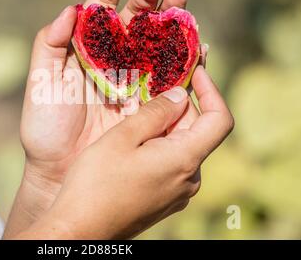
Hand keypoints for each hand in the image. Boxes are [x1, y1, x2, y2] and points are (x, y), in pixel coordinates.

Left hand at [9, 0, 205, 234]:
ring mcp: (133, 80)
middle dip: (150, 0)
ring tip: (183, 5)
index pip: (101, 9)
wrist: (59, 170)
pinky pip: (171, 79)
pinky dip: (185, 62)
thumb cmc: (45, 127)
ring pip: (157, 45)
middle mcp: (112, 60)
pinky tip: (197, 45)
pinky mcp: (148, 104)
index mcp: (85, 50)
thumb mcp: (40, 82)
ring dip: (173, 24)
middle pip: (136, 22)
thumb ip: (50, 43)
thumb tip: (72, 8)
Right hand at [13, 66, 233, 238]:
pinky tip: (133, 141)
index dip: (211, 90)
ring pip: (182, 146)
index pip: (220, 119)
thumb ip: (155, 113)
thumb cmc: (95, 183)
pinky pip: (171, 163)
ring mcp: (177, 193)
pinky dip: (159, 144)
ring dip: (166, 125)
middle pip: (197, 131)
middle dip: (179, 105)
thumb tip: (181, 95)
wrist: (79, 230)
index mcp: (184, 161)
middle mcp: (188, 180)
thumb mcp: (122, 137)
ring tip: (137, 112)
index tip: (195, 71)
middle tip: (152, 86)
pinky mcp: (164, 199)